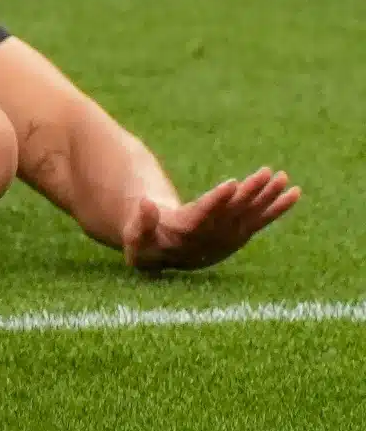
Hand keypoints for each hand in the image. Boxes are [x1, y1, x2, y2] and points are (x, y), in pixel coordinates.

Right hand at [123, 170, 299, 271]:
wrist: (166, 256)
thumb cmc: (146, 243)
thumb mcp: (135, 238)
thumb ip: (140, 223)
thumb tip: (146, 203)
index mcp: (185, 237)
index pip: (203, 216)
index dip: (217, 201)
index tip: (231, 185)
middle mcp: (212, 239)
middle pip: (233, 213)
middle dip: (251, 193)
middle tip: (267, 174)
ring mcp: (228, 237)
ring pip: (250, 214)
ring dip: (267, 196)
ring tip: (282, 177)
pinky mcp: (239, 234)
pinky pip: (261, 220)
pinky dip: (278, 207)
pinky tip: (294, 193)